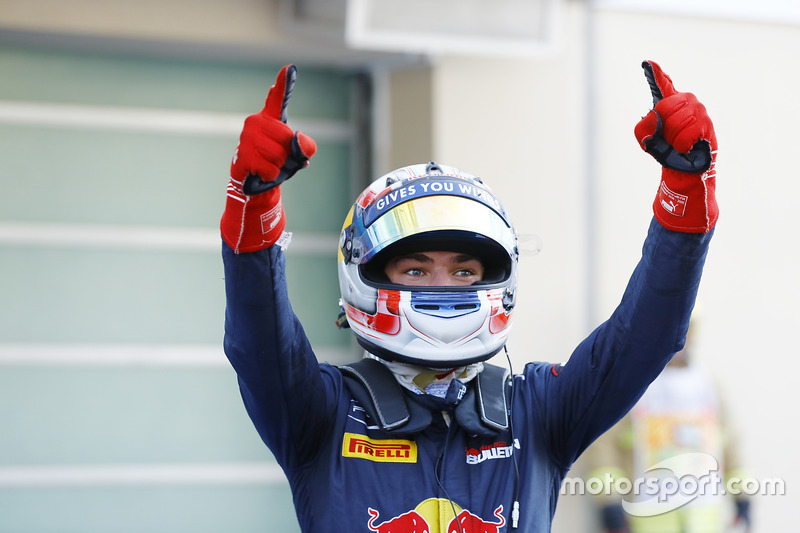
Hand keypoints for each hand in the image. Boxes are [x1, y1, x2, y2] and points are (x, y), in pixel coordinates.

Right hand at [221, 65, 316, 252]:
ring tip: (268, 165)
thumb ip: (306, 146)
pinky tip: (261, 172)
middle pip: (288, 139)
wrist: (254, 185)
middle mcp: (256, 122)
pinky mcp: (242, 154)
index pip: (278, 98)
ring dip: (279, 166)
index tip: (289, 67)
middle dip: (289, 154)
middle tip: (277, 159)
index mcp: (270, 119)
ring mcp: (247, 137)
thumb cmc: (276, 164)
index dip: (284, 83)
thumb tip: (297, 141)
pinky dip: (270, 175)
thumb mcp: (298, 155)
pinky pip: (269, 168)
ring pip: (279, 155)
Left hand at [634, 60, 717, 232]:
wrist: (685, 171)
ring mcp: (698, 109)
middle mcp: (686, 100)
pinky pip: (686, 133)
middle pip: (663, 108)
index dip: (655, 73)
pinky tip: (688, 147)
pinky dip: (682, 145)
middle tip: (670, 139)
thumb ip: (644, 127)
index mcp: (670, 103)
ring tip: (680, 143)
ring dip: (673, 139)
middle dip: (662, 129)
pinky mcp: (707, 123)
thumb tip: (655, 117)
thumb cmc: (667, 152)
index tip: (647, 62)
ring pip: (675, 122)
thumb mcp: (647, 140)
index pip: (663, 84)